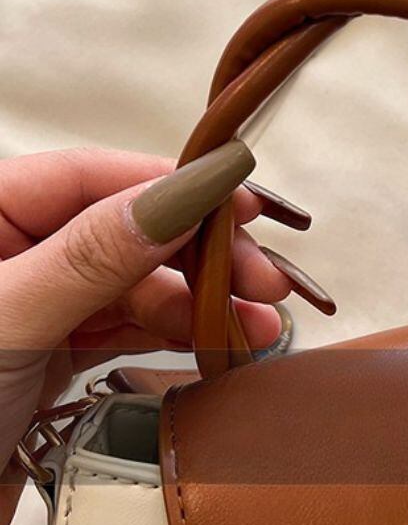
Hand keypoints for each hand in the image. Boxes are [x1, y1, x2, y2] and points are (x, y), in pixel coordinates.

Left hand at [0, 142, 296, 482]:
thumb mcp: (5, 324)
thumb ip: (90, 257)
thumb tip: (177, 198)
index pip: (90, 178)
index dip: (172, 185)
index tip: (240, 201)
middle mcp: (16, 250)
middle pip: (129, 230)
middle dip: (202, 254)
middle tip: (264, 277)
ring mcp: (43, 299)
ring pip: (139, 283)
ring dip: (203, 302)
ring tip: (261, 323)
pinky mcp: (62, 346)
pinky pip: (131, 326)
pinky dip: (178, 333)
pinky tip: (221, 340)